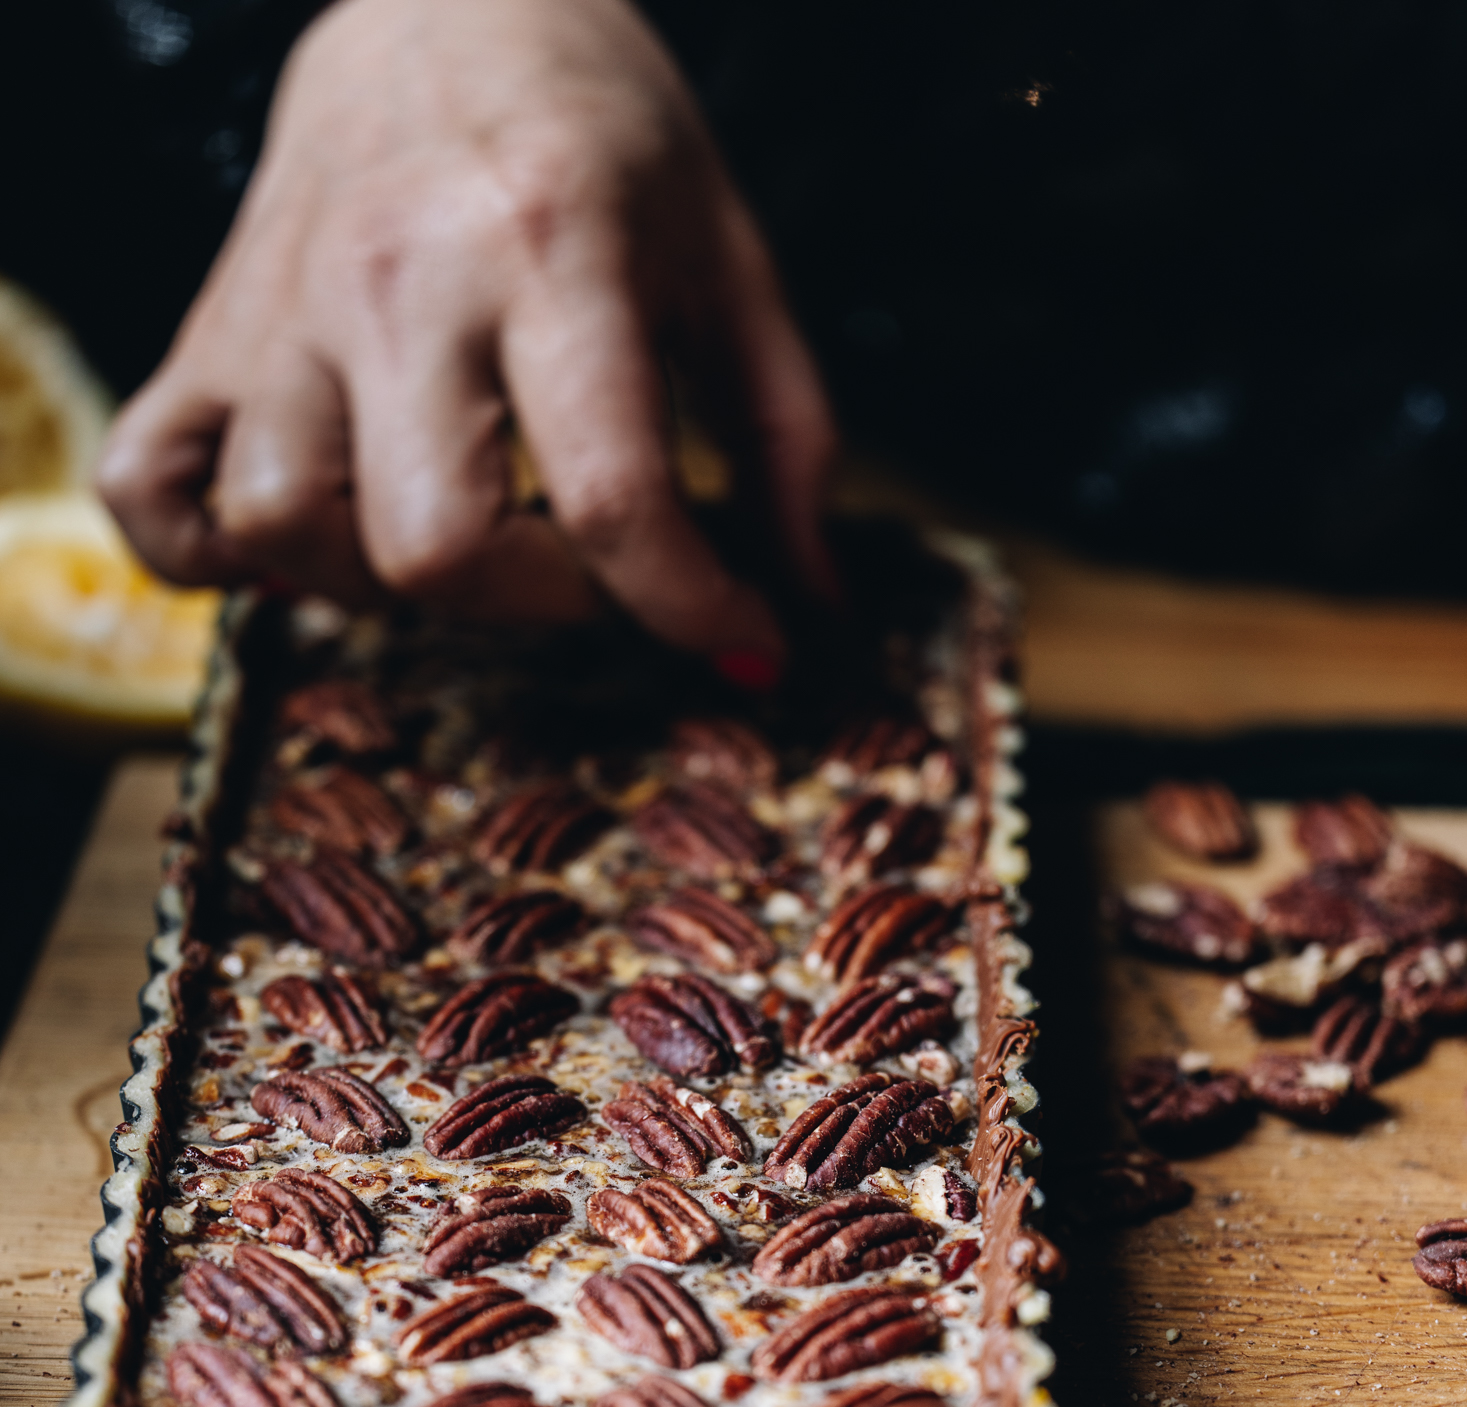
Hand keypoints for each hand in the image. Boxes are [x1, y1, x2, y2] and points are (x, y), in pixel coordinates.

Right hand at [97, 0, 836, 661]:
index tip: (738, 638)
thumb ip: (786, 438)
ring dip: (379, 585)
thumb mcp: (729, 260)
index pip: (611, 496)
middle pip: (433, 548)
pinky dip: (212, 553)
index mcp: (550, 246)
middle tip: (579, 561)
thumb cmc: (602, 133)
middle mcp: (398, 279)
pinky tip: (305, 537)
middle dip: (533, 602)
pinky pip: (153, 491)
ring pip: (284, 529)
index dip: (689, 607)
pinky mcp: (210, 331)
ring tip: (454, 532)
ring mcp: (283, 309)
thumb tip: (804, 607)